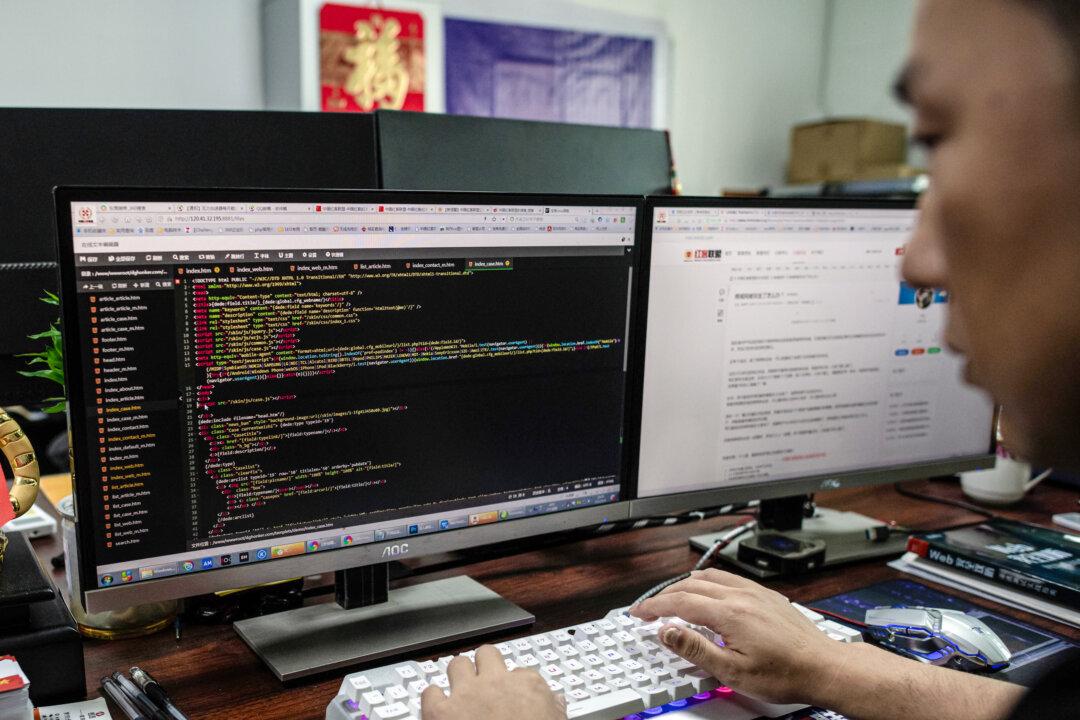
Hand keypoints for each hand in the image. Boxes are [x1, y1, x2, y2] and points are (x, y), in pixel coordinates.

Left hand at [421, 645, 565, 719]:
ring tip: (459, 689)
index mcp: (528, 686)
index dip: (516, 684)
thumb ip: (554, 709)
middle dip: (484, 665)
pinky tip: (436, 707)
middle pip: (487, 654)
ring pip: (457, 664)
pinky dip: (432, 699)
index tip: (514, 693)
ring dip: (457, 676)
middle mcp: (497, 682)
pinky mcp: (441, 712)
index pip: (522, 672)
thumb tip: (557, 702)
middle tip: (483, 680)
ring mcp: (467, 694)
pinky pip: (430, 693)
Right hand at [629, 568, 848, 704]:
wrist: (824, 667)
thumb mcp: (732, 672)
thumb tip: (667, 632)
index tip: (639, 613)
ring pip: (710, 577)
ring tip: (673, 598)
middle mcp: (741, 595)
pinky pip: (729, 578)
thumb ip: (695, 649)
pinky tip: (710, 592)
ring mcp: (755, 592)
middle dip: (664, 595)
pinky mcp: (767, 595)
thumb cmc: (785, 673)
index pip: (679, 602)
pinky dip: (709, 582)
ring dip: (685, 585)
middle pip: (690, 586)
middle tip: (650, 608)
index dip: (654, 607)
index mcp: (729, 613)